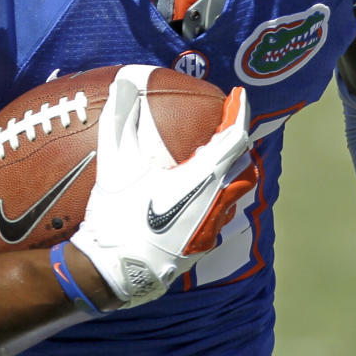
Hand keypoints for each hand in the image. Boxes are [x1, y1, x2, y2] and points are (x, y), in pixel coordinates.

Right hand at [70, 68, 256, 306]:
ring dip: (227, 171)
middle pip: (241, 165)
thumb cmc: (118, 218)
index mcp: (200, 178)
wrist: (114, 271)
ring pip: (234, 191)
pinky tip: (195, 195)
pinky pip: (221, 213)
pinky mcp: (203, 244)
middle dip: (236, 143)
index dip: (238, 113)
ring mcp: (212, 226)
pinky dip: (216, 196)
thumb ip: (120, 121)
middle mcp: (216, 201)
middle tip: (222, 126)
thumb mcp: (116, 166)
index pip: (233, 138)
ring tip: (209, 158)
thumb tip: (123, 83)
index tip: (237, 96)